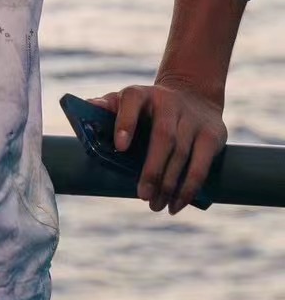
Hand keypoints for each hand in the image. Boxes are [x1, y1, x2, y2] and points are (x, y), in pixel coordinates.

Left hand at [84, 80, 226, 214]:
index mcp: (142, 94)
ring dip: (170, 184)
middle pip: (163, 137)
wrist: (193, 94)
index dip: (125, 122)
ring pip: (182, 154)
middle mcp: (169, 102)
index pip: (132, 101)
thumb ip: (108, 106)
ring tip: (156, 205)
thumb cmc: (150, 106)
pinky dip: (190, 187)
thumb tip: (88, 105)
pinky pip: (201, 164)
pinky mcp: (212, 134)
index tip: (120, 148)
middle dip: (153, 170)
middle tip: (143, 196)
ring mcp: (192, 118)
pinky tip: (177, 204)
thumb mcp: (128, 100)